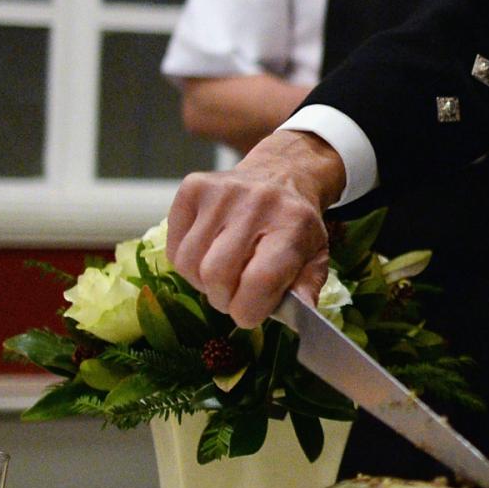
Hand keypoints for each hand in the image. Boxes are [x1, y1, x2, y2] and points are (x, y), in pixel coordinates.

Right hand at [165, 130, 346, 326]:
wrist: (281, 174)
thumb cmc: (295, 227)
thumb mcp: (315, 258)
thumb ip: (306, 289)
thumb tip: (299, 313)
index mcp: (293, 225)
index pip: (260, 280)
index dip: (249, 310)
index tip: (249, 314)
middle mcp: (256, 203)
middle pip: (217, 276)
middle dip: (223, 300)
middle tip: (234, 296)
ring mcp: (220, 193)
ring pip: (189, 265)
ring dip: (202, 283)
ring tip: (222, 274)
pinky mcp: (192, 188)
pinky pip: (174, 248)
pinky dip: (187, 263)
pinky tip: (207, 253)